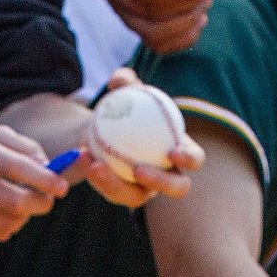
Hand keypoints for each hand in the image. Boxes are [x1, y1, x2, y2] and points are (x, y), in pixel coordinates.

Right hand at [0, 119, 70, 240]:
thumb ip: (24, 147)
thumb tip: (51, 169)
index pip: (18, 169)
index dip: (46, 181)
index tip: (62, 186)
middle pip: (17, 203)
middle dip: (42, 203)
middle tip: (47, 198)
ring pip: (10, 223)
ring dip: (25, 216)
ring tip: (22, 202)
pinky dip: (8, 225)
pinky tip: (2, 210)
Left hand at [60, 68, 203, 209]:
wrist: (107, 127)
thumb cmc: (127, 107)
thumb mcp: (126, 92)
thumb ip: (126, 83)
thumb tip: (119, 79)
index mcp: (180, 152)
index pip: (194, 159)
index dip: (189, 158)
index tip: (172, 152)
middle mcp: (168, 176)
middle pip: (176, 188)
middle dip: (161, 182)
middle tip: (137, 169)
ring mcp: (146, 190)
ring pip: (135, 197)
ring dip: (116, 184)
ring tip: (96, 166)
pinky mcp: (121, 195)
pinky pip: (110, 190)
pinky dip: (96, 174)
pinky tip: (82, 156)